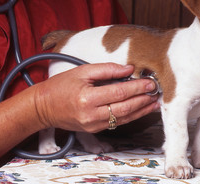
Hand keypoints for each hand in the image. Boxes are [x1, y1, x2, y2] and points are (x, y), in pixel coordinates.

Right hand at [33, 63, 158, 132]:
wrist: (43, 107)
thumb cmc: (61, 86)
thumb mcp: (81, 71)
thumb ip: (106, 69)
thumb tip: (129, 69)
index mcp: (87, 98)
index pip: (119, 92)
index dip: (137, 87)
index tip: (150, 82)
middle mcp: (91, 115)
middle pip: (125, 108)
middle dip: (143, 99)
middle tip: (157, 91)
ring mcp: (93, 125)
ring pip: (124, 119)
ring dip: (141, 111)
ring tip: (155, 103)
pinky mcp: (94, 130)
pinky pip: (117, 123)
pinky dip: (131, 117)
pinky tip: (141, 110)